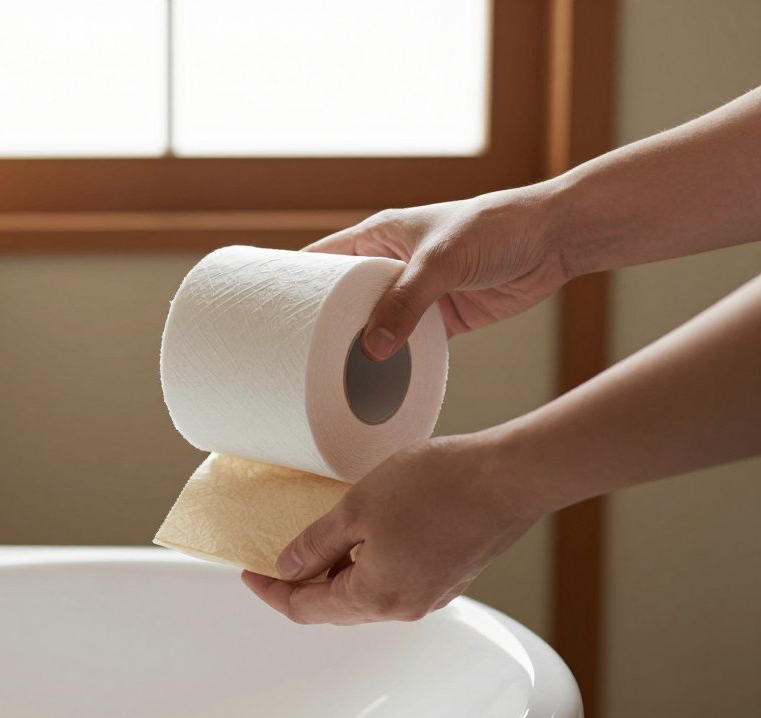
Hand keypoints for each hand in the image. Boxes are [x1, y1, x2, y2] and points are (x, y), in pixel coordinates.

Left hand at [242, 434, 543, 624]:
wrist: (508, 477)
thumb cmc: (441, 487)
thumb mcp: (356, 507)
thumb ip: (316, 542)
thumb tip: (289, 566)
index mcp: (376, 597)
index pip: (305, 608)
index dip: (271, 590)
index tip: (250, 571)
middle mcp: (404, 606)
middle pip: (335, 606)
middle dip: (301, 582)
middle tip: (276, 553)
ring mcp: (430, 593)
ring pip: (366, 593)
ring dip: (336, 571)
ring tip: (317, 536)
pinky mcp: (449, 574)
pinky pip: (393, 578)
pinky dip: (367, 563)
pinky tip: (361, 533)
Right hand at [305, 185, 569, 359]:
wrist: (555, 239)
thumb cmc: (496, 229)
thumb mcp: (443, 261)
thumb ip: (407, 303)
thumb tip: (373, 350)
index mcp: (378, 237)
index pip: (320, 261)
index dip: (293, 286)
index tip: (267, 315)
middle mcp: (390, 266)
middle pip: (341, 302)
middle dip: (319, 328)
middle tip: (290, 360)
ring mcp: (415, 295)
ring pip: (373, 327)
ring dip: (358, 350)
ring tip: (327, 380)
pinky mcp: (441, 321)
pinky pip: (407, 346)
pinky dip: (395, 364)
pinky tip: (377, 384)